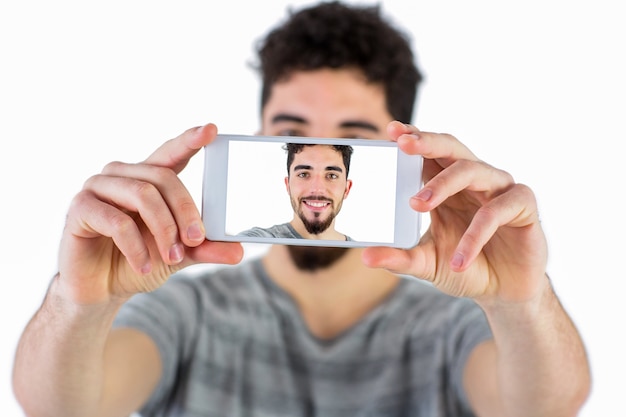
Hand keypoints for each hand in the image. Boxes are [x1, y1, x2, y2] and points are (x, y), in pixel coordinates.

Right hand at [58, 124, 242, 304]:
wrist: (101, 291)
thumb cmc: (138, 263)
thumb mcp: (179, 256)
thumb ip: (204, 249)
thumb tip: (238, 251)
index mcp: (146, 179)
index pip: (171, 153)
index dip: (189, 140)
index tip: (211, 130)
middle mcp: (122, 175)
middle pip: (164, 177)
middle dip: (185, 211)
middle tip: (197, 240)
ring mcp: (97, 188)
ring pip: (143, 195)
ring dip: (163, 229)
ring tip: (172, 257)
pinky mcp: (80, 208)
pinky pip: (117, 221)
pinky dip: (137, 247)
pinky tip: (145, 266)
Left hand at [363, 121, 547, 303]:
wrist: (503, 293)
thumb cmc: (464, 267)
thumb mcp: (426, 264)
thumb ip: (399, 258)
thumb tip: (365, 257)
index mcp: (447, 186)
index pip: (429, 154)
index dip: (413, 138)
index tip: (391, 130)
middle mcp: (473, 180)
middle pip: (451, 148)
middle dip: (427, 142)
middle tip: (403, 144)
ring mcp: (499, 189)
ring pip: (472, 170)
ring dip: (442, 185)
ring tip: (416, 205)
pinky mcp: (523, 206)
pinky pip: (496, 211)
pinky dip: (475, 235)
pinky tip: (459, 260)